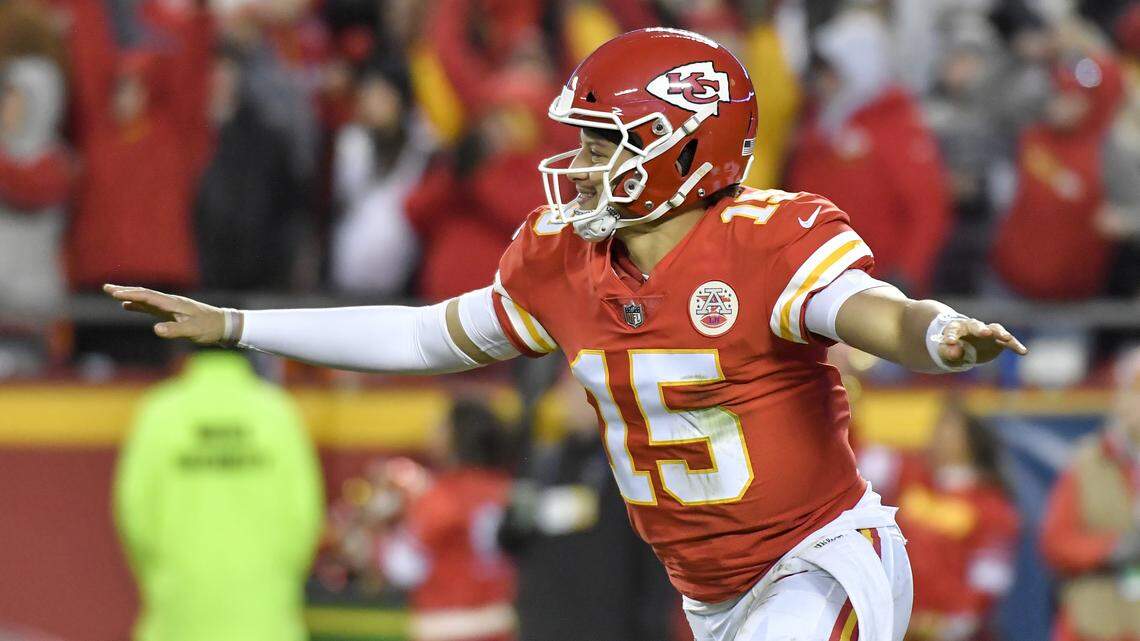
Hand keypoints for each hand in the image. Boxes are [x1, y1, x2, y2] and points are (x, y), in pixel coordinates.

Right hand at [103, 284, 225, 343]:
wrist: (224, 325)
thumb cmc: (209, 328)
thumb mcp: (192, 331)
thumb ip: (175, 330)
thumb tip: (155, 329)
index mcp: (174, 304)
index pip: (149, 296)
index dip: (131, 294)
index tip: (115, 294)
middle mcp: (170, 302)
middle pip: (144, 293)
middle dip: (125, 290)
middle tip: (106, 288)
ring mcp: (170, 306)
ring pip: (146, 299)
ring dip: (129, 296)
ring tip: (112, 294)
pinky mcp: (172, 312)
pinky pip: (151, 306)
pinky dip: (138, 305)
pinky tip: (128, 307)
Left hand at [939, 318, 1027, 365]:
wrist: (961, 346)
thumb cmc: (949, 348)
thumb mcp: (945, 352)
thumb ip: (948, 351)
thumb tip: (955, 352)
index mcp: (955, 328)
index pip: (952, 330)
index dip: (951, 336)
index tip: (950, 342)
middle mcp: (973, 327)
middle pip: (976, 325)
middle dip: (981, 329)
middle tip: (986, 332)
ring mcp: (987, 333)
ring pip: (995, 329)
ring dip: (1001, 333)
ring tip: (1007, 338)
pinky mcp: (998, 341)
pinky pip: (1008, 342)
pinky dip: (1015, 346)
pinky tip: (1023, 352)